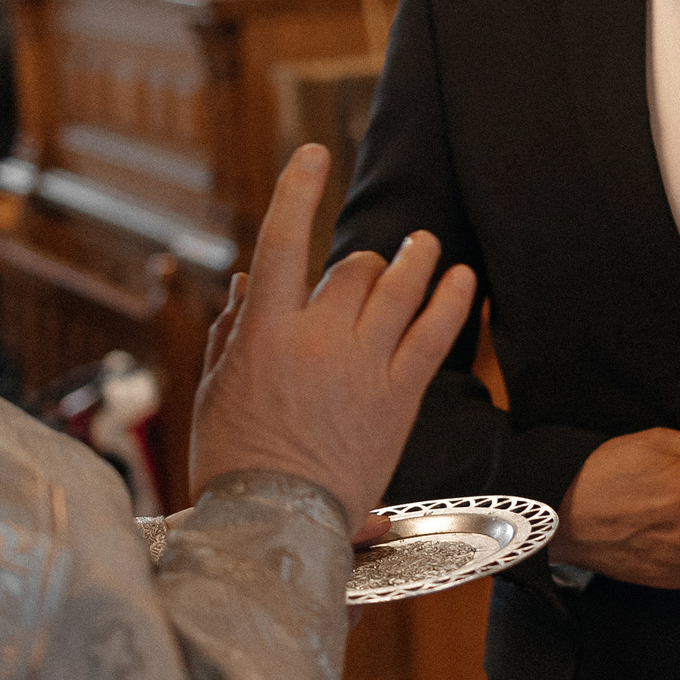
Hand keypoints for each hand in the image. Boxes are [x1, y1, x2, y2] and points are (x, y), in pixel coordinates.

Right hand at [189, 144, 475, 540]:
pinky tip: (462, 276)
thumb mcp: (217, 390)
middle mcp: (318, 340)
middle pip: (351, 269)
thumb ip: (235, 330)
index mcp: (265, 333)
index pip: (281, 242)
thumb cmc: (235, 462)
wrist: (277, 525)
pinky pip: (435, 333)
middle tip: (362, 273)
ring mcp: (364, 366)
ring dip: (415, 257)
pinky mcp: (400, 397)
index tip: (313, 154)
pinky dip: (452, 298)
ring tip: (425, 244)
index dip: (298, 190)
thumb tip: (247, 282)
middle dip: (357, 265)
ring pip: (398, 288)